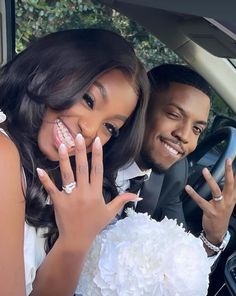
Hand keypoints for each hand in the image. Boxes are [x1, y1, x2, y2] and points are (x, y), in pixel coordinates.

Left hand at [37, 134, 137, 251]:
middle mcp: (84, 192)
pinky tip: (40, 169)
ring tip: (62, 145)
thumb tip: (138, 195)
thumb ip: (122, 200)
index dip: (97, 155)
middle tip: (77, 136)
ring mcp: (70, 196)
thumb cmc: (94, 224)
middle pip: (82, 168)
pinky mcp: (58, 202)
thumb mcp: (110, 212)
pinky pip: (51, 189)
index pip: (97, 170)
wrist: (77, 239)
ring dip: (65, 160)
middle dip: (81, 151)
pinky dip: (45, 180)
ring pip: (67, 175)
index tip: (96, 141)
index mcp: (96, 193)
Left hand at [185, 159, 235, 244]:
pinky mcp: (210, 211)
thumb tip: (230, 177)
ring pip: (216, 191)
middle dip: (229, 171)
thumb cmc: (221, 214)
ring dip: (210, 180)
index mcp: (233, 198)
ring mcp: (219, 206)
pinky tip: (187, 187)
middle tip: (228, 160)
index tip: (235, 161)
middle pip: (230, 184)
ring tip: (205, 170)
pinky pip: (200, 201)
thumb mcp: (228, 202)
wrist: (218, 232)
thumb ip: (229, 190)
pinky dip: (193, 194)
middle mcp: (228, 201)